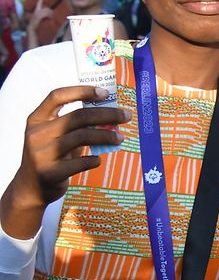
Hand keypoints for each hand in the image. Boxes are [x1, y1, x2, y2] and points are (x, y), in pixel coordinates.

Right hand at [2, 86, 126, 238]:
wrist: (31, 188)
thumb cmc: (51, 155)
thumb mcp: (55, 136)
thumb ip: (75, 125)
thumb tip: (111, 114)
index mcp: (36, 120)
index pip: (57, 96)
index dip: (82, 91)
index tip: (105, 93)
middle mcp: (36, 134)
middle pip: (78, 117)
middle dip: (106, 114)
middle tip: (126, 116)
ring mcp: (41, 154)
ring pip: (82, 137)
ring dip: (106, 135)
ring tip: (120, 138)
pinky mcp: (50, 173)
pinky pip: (80, 163)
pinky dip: (94, 160)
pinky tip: (98, 160)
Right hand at [27, 0, 51, 29]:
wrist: (31, 28)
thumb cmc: (34, 23)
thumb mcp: (36, 17)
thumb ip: (40, 14)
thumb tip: (47, 13)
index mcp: (35, 11)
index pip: (38, 4)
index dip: (40, 0)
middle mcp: (36, 11)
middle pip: (46, 8)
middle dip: (50, 11)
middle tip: (52, 14)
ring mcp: (37, 14)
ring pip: (47, 11)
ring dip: (50, 14)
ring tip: (51, 17)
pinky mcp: (39, 17)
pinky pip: (46, 14)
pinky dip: (49, 16)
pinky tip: (49, 18)